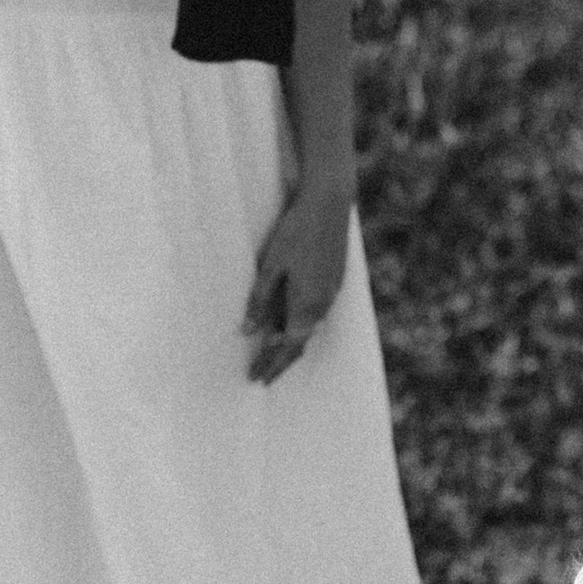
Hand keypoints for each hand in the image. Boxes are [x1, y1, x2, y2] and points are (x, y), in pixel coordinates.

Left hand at [244, 179, 351, 383]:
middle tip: (260, 375)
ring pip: (309, 328)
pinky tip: (288, 322)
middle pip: (301, 344)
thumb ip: (259, 301)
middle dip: (280, 361)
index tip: (256, 378)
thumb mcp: (270, 267)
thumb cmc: (296, 232)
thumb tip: (248, 331)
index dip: (271, 364)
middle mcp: (323, 305)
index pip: (288, 348)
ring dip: (290, 343)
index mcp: (306, 305)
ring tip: (270, 353)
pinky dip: (300, 325)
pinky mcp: (334, 281)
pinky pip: (316, 313)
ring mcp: (331, 293)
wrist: (329, 205)